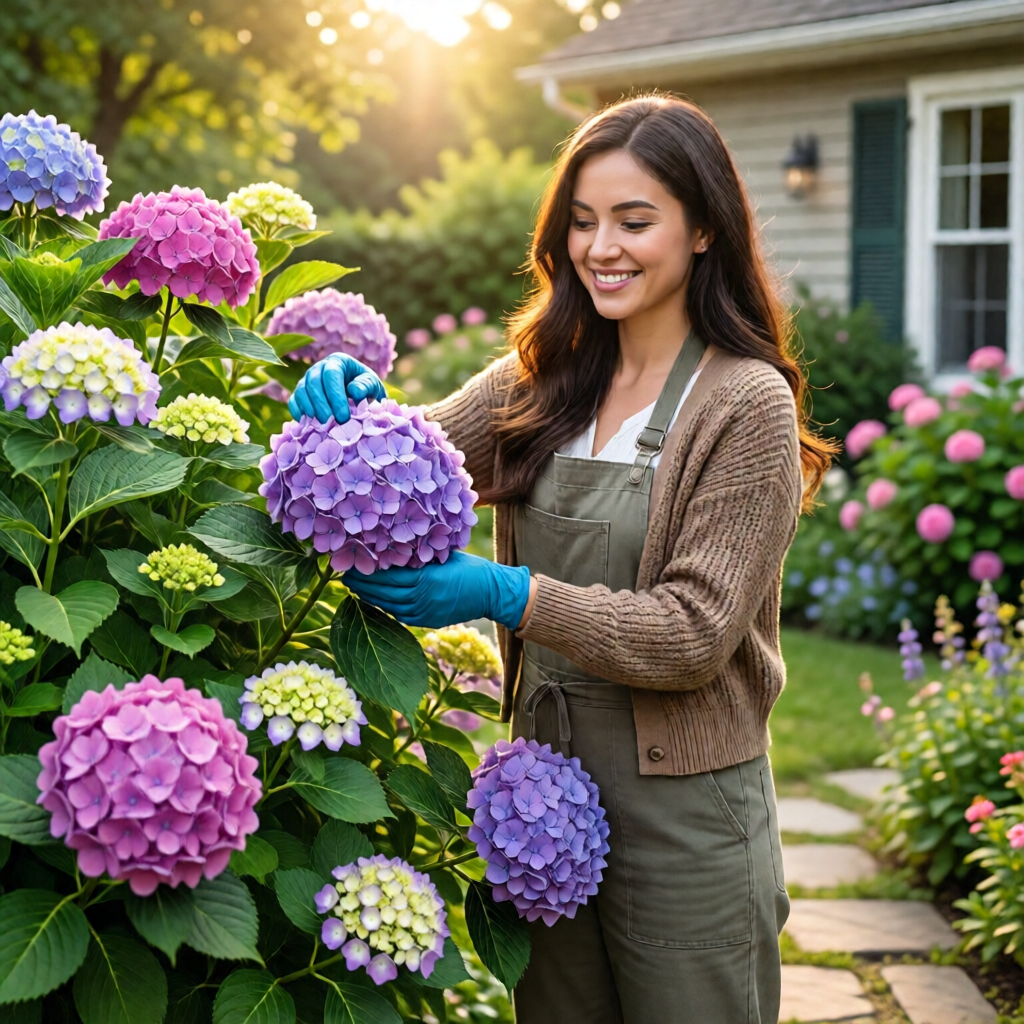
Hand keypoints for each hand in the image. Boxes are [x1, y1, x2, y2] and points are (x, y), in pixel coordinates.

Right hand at [288, 353, 386, 423]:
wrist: (360, 397)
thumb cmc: (367, 390)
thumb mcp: (373, 385)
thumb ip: (366, 386)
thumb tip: (354, 391)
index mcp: (337, 362)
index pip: (332, 374)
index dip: (335, 396)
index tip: (343, 416)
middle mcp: (319, 368)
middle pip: (313, 381)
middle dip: (320, 403)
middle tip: (329, 422)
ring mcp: (308, 380)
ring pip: (301, 389)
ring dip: (309, 407)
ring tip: (320, 423)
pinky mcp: (301, 393)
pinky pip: (294, 399)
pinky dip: (296, 410)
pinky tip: (304, 422)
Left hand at [344, 552, 531, 629]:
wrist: (491, 592)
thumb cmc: (469, 567)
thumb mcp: (442, 554)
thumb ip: (418, 555)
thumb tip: (390, 547)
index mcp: (424, 578)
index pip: (386, 575)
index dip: (366, 570)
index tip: (351, 562)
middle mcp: (421, 598)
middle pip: (382, 592)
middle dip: (361, 585)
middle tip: (343, 576)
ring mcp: (424, 612)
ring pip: (388, 606)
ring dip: (369, 597)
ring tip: (354, 588)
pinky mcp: (427, 621)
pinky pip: (399, 614)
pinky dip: (384, 607)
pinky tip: (374, 600)